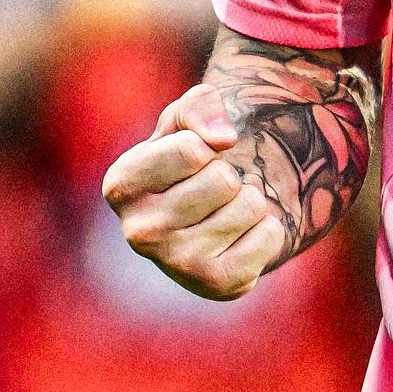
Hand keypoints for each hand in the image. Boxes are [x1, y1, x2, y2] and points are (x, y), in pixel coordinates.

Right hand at [101, 84, 284, 300]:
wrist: (221, 210)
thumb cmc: (196, 157)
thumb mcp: (188, 118)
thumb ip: (199, 106)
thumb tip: (222, 138)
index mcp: (121, 185)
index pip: (192, 150)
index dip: (206, 145)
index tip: (194, 158)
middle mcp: (139, 232)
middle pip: (223, 181)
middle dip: (229, 175)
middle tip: (213, 189)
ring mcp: (177, 264)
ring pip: (249, 205)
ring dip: (248, 200)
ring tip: (225, 210)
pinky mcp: (217, 285)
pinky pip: (271, 235)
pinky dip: (267, 227)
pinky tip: (240, 235)